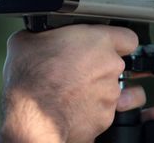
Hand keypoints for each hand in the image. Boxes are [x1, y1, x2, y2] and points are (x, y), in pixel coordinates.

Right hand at [0, 24, 140, 142]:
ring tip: (74, 92)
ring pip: (112, 89)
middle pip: (116, 64)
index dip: (117, 42)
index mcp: (98, 40)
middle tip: (78, 70)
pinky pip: (103, 111)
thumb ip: (42, 34)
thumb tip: (36, 36)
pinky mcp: (105, 118)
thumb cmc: (30, 78)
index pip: (128, 37)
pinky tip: (73, 109)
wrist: (31, 117)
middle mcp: (110, 66)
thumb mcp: (26, 41)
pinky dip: (91, 111)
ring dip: (97, 90)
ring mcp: (110, 94)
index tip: (106, 46)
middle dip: (100, 67)